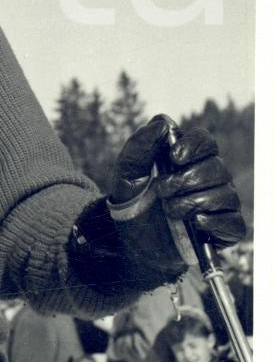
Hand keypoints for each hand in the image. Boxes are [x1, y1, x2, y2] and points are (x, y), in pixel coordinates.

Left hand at [108, 114, 245, 268]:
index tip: (173, 158)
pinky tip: (194, 223)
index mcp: (188, 157)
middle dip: (187, 179)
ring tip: (170, 211)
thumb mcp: (128, 170)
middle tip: (162, 191)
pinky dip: (214, 221)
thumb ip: (141, 143)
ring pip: (226, 194)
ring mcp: (220, 202)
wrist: (131, 239)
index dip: (193, 146)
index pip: (205, 140)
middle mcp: (210, 176)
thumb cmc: (132, 199)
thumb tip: (163, 123)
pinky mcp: (225, 228)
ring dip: (194, 202)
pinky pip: (233, 222)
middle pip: (216, 167)